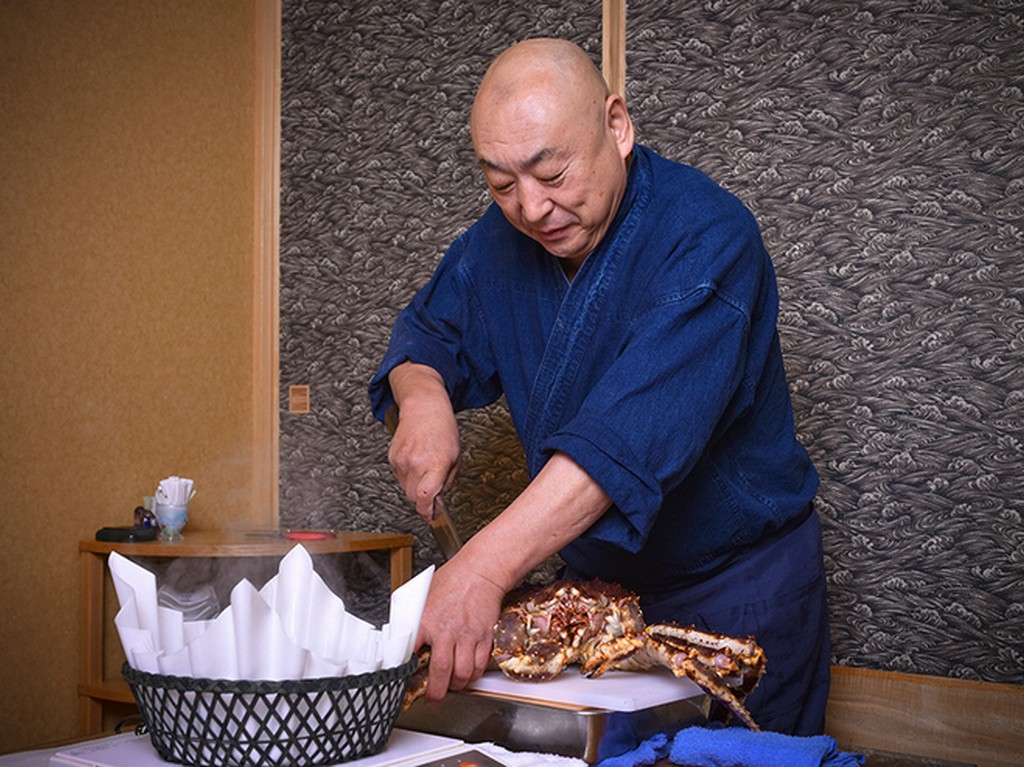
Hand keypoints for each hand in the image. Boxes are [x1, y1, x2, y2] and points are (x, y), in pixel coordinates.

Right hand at [387, 363, 460, 519]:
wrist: (424, 407)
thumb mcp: (456, 456)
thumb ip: (447, 481)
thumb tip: (438, 499)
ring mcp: (402, 461)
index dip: (428, 511)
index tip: (432, 515)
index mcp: (435, 463)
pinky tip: (417, 463)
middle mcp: (416, 463)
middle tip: (434, 493)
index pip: (426, 497)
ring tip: (426, 470)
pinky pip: (399, 478)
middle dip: (424, 500)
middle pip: (414, 497)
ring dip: (415, 488)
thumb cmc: (443, 429)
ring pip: (406, 489)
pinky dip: (408, 477)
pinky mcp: (392, 458)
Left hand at [415, 553, 504, 701]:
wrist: (480, 571)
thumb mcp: (422, 595)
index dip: (405, 674)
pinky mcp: (484, 636)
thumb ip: (412, 617)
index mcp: (425, 620)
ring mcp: (467, 635)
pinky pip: (479, 665)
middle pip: (440, 673)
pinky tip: (468, 672)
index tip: (403, 685)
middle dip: (435, 692)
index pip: (409, 655)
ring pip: (462, 674)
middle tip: (433, 698)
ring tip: (452, 685)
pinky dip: (473, 674)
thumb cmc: (452, 579)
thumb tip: (399, 632)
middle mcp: (446, 631)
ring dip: (456, 685)